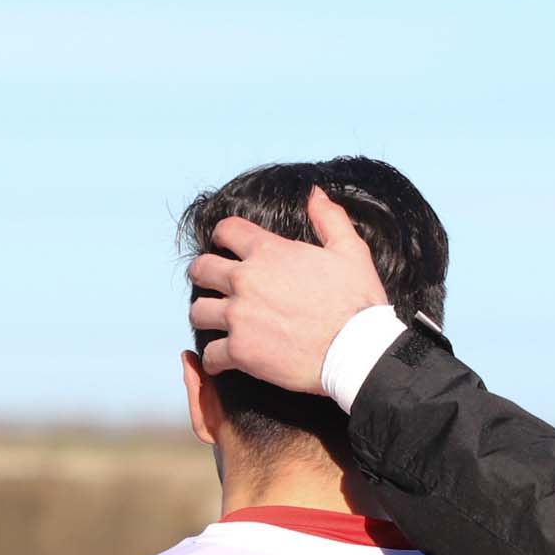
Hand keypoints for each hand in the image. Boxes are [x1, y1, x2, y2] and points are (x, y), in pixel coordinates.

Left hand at [186, 187, 389, 391]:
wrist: (357, 350)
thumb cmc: (357, 301)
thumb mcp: (350, 250)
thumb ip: (329, 218)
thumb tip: (315, 194)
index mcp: (269, 251)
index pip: (226, 230)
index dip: (224, 235)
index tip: (225, 245)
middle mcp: (246, 280)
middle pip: (201, 269)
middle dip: (204, 274)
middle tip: (212, 283)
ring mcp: (239, 317)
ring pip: (198, 311)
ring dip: (205, 314)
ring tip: (215, 320)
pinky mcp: (240, 351)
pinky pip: (210, 355)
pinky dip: (214, 359)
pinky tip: (222, 359)